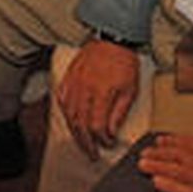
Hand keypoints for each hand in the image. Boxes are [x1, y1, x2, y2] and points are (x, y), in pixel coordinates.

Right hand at [55, 38, 140, 159]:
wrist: (113, 37)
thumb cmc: (124, 62)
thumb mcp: (130, 89)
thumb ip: (119, 112)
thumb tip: (111, 132)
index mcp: (101, 93)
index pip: (96, 125)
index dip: (101, 139)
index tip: (108, 144)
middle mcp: (84, 90)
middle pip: (80, 123)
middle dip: (86, 142)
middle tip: (92, 154)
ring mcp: (74, 83)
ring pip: (69, 114)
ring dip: (74, 131)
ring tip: (81, 142)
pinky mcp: (69, 76)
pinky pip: (62, 98)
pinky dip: (65, 112)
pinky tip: (69, 119)